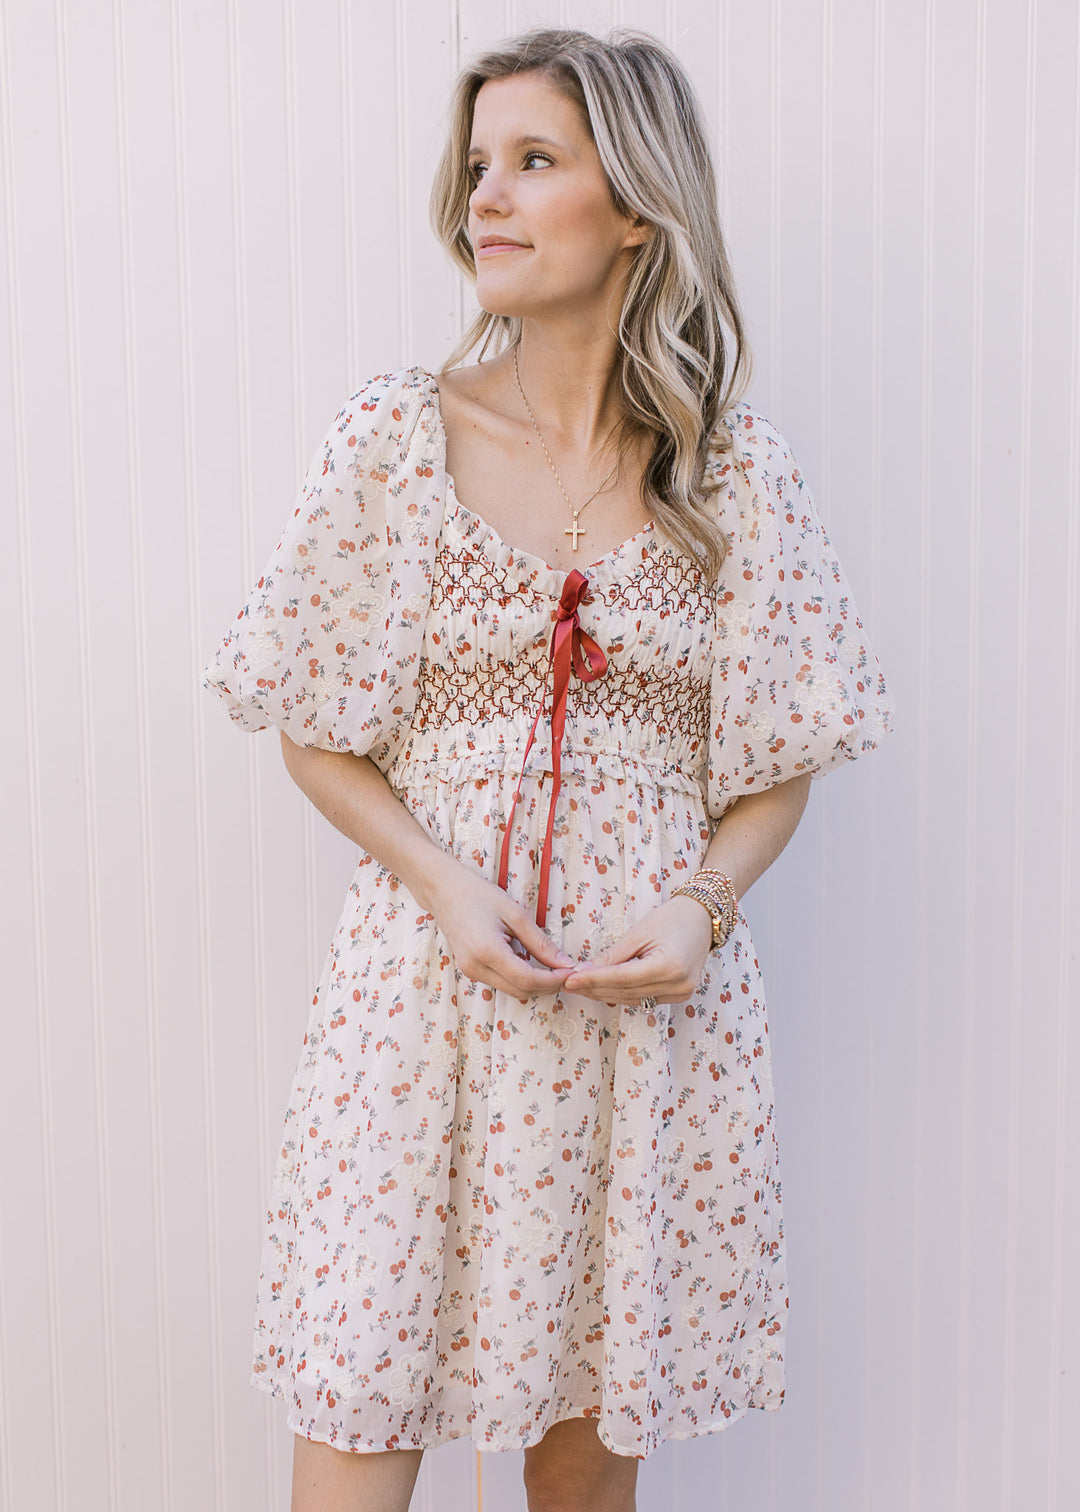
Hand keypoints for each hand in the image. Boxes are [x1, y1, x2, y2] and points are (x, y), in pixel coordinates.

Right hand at [425, 858, 575, 1003]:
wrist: (444, 891)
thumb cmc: (479, 896)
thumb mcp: (515, 914)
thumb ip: (540, 942)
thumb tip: (564, 963)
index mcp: (488, 952)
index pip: (528, 980)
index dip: (553, 980)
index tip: (572, 971)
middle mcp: (476, 968)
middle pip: (521, 991)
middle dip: (548, 985)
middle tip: (567, 971)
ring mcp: (471, 972)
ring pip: (512, 991)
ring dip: (536, 984)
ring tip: (553, 967)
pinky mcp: (470, 971)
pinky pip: (502, 983)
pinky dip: (521, 979)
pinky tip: (532, 963)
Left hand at [561, 896, 713, 1005]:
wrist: (704, 919)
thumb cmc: (672, 918)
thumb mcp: (639, 932)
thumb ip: (613, 955)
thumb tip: (584, 970)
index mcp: (668, 966)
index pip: (621, 978)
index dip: (593, 980)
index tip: (569, 980)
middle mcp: (677, 985)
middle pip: (625, 992)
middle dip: (594, 988)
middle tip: (568, 983)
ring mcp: (681, 994)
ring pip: (633, 999)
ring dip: (605, 993)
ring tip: (581, 986)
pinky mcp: (680, 996)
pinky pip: (644, 999)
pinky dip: (623, 994)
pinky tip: (604, 988)